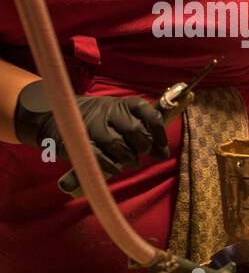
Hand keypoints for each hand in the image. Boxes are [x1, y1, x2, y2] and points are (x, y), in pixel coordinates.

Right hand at [12, 80, 167, 176]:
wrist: (60, 115)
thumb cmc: (103, 123)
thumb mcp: (124, 122)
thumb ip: (145, 136)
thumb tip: (164, 155)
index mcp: (124, 104)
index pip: (147, 112)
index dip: (157, 129)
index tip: (162, 146)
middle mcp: (108, 110)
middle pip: (132, 129)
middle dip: (142, 145)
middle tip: (143, 153)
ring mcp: (92, 123)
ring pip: (115, 142)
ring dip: (128, 157)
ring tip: (132, 162)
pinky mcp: (78, 139)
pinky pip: (97, 154)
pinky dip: (110, 165)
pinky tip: (116, 168)